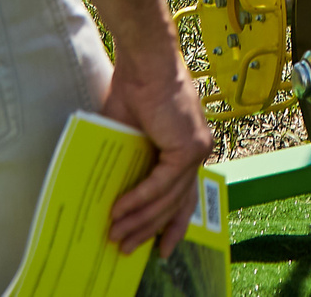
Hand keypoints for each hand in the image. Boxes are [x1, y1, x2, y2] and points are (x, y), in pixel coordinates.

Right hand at [99, 53, 214, 256]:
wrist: (144, 61)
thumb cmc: (135, 88)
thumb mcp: (128, 134)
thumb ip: (129, 162)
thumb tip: (113, 192)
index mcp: (187, 147)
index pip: (184, 196)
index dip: (173, 224)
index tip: (162, 249)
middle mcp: (198, 151)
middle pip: (176, 203)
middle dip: (150, 230)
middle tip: (125, 248)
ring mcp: (196, 150)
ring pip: (168, 198)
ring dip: (140, 219)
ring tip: (115, 234)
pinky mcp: (188, 148)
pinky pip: (162, 184)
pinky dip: (140, 199)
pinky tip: (121, 210)